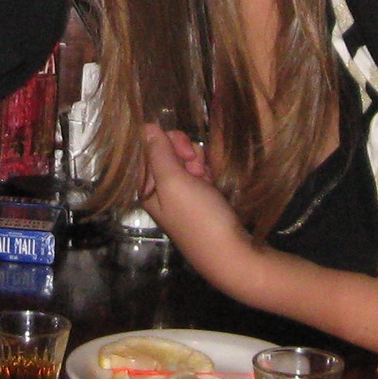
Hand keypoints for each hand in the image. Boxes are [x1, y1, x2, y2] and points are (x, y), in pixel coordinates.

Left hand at [137, 126, 260, 295]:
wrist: (233, 252)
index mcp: (146, 188)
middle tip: (197, 166)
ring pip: (185, 160)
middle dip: (184, 153)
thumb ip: (158, 153)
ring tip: (206, 179)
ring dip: (198, 163)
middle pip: (166, 153)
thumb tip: (144, 126)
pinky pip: (199, 173)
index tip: (183, 152)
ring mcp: (181, 195)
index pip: (147, 150)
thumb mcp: (174, 182)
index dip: (165, 144)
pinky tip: (213, 183)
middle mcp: (160, 191)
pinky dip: (207, 173)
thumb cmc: (199, 218)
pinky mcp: (200, 198)